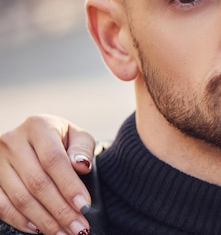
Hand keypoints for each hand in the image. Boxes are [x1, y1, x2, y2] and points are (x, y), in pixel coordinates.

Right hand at [0, 115, 94, 234]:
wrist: (37, 140)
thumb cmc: (62, 140)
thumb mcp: (77, 136)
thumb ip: (82, 149)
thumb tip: (81, 165)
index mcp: (38, 126)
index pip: (54, 160)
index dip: (69, 185)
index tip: (84, 205)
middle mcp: (13, 141)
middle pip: (37, 183)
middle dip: (61, 210)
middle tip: (79, 228)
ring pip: (20, 198)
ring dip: (45, 221)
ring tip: (64, 233)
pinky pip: (2, 206)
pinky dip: (21, 221)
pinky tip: (39, 229)